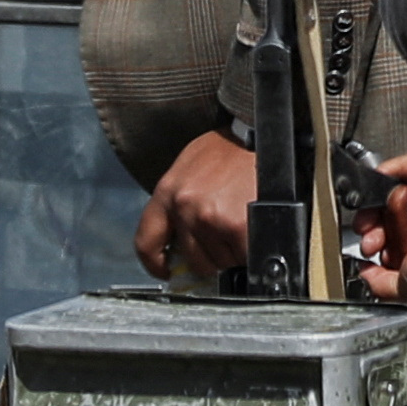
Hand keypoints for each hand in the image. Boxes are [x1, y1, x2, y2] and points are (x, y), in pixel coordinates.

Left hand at [137, 129, 257, 278]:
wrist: (260, 134)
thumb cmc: (229, 150)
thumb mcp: (189, 169)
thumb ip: (179, 202)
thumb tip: (181, 239)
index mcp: (166, 192)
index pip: (147, 241)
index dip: (156, 264)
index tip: (167, 271)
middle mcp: (183, 206)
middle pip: (192, 259)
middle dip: (210, 257)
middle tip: (224, 242)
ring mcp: (208, 217)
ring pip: (219, 261)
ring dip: (232, 252)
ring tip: (242, 227)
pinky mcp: (234, 225)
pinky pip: (240, 256)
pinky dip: (249, 252)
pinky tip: (253, 233)